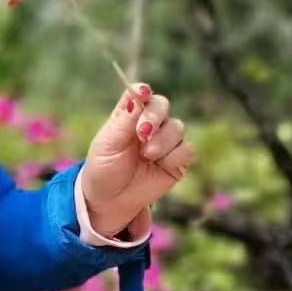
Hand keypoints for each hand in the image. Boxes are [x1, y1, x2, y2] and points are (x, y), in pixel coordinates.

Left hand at [81, 82, 195, 233]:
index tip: (142, 93)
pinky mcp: (177, 159)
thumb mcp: (108, 143)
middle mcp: (149, 124)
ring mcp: (164, 141)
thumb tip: (140, 92)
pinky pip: (187, 149)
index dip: (143, 91)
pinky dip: (173, 157)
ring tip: (146, 156)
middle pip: (162, 105)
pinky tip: (159, 165)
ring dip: (162, 141)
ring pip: (177, 127)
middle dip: (154, 117)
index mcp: (128, 115)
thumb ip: (125, 119)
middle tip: (142, 133)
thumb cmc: (104, 168)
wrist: (109, 200)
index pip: (141, 94)